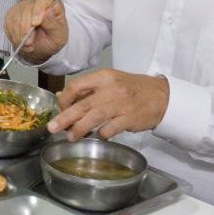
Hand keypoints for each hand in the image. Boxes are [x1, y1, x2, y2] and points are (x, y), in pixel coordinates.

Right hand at [4, 0, 67, 64]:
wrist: (42, 47)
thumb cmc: (52, 39)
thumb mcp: (59, 35)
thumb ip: (53, 24)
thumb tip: (48, 11)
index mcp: (51, 3)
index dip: (37, 10)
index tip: (35, 23)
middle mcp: (35, 2)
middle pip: (26, 9)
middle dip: (26, 28)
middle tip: (29, 42)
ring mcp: (22, 7)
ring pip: (15, 17)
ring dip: (19, 34)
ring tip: (27, 45)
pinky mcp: (12, 15)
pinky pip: (8, 23)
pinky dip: (14, 35)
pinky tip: (21, 41)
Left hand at [48, 69, 168, 140]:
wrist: (161, 95)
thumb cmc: (131, 88)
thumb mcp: (109, 82)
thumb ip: (86, 90)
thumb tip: (61, 96)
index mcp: (104, 77)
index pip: (77, 85)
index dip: (64, 99)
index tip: (60, 109)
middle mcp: (112, 89)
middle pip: (83, 104)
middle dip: (65, 117)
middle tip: (52, 128)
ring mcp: (122, 104)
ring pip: (95, 116)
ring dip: (80, 128)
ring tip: (69, 137)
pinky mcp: (130, 118)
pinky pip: (111, 128)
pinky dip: (101, 134)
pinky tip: (96, 137)